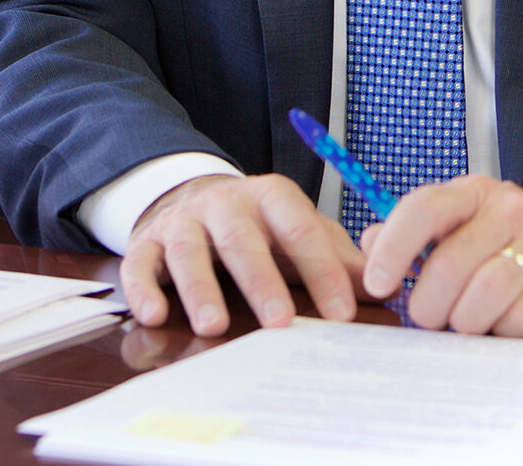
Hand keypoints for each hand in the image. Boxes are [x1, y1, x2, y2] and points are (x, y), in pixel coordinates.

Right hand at [121, 173, 365, 335]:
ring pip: (189, 251)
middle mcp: (225, 204)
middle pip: (243, 239)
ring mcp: (183, 222)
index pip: (300, 229)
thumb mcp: (298, 231)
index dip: (322, 269)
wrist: (192, 197)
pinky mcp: (147, 243)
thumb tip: (382, 284)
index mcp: (271, 197)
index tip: (341, 311)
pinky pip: (140, 264)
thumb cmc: (259, 227)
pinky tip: (153, 315)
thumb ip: (336, 255)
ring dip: (201, 288)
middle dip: (262, 280)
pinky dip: (144, 289)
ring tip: (212, 325)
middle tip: (279, 322)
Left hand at [359, 176, 522, 336]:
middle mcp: (510, 208)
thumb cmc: (521, 243)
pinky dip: (509, 331)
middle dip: (431, 306)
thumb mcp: (470, 227)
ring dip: (469, 323)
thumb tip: (369, 243)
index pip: (424, 207)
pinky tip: (508, 326)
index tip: (379, 283)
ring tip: (469, 326)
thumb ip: (420, 234)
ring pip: (486, 293)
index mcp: (476, 194)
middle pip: (450, 263)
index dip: (394, 246)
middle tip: (432, 321)